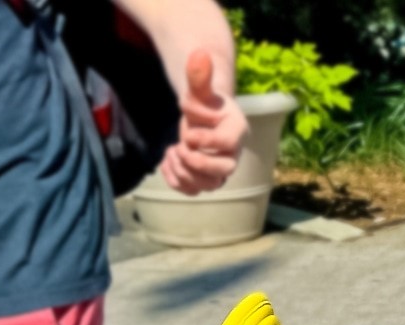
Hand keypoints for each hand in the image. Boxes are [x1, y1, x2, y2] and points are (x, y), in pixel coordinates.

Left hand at [159, 50, 248, 194]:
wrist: (204, 116)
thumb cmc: (204, 102)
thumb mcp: (200, 89)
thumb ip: (200, 75)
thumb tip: (199, 53)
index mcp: (237, 130)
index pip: (228, 144)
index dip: (206, 141)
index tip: (188, 133)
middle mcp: (233, 154)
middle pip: (223, 172)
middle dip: (196, 163)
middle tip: (181, 147)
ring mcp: (219, 169)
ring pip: (207, 185)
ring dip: (183, 172)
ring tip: (172, 152)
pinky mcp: (205, 179)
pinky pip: (192, 190)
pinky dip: (175, 180)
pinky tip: (167, 160)